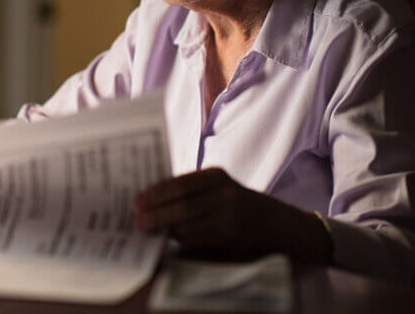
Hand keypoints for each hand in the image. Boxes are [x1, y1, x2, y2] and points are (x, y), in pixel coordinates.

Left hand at [134, 167, 331, 262]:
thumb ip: (191, 191)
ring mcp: (230, 217)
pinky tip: (170, 238)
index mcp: (217, 176)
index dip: (157, 193)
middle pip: (183, 205)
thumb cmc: (238, 203)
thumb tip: (153, 199)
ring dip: (166, 229)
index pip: (181, 184)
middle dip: (157, 214)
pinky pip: (199, 239)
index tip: (137, 200)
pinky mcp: (231, 238)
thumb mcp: (219, 187)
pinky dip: (181, 239)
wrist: (277, 223)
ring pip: (189, 225)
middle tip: (138, 220)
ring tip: (148, 230)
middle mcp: (225, 194)